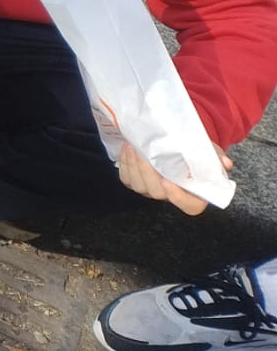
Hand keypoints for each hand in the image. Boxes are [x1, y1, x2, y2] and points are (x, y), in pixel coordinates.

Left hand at [114, 136, 230, 217]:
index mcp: (195, 194)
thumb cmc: (197, 152)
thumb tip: (226, 163)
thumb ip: (216, 158)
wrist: (179, 144)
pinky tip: (126, 150)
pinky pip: (127, 180)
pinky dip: (125, 165)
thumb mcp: (210, 153)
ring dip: (133, 167)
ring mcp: (153, 190)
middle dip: (146, 173)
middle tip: (142, 153)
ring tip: (132, 147)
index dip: (178, 198)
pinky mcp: (137, 183)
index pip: (189, 206)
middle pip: (157, 193)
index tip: (168, 181)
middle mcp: (172, 195)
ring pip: (139, 187)